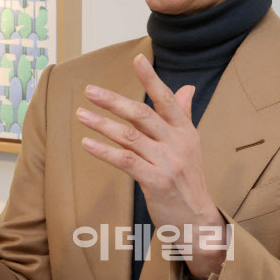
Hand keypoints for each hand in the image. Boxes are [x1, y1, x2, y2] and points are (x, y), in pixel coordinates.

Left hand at [77, 54, 226, 277]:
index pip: (167, 99)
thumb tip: (187, 87)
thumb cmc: (189, 180)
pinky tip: (88, 143)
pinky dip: (104, 151)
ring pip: (130, 136)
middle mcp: (178, 142)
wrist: (197, 221)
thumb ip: (185, 114)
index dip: (151, 79)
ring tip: (81, 115)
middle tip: (89, 91)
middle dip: (113, 101)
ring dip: (102, 124)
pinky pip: (126, 161)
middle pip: (142, 114)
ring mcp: (167, 162)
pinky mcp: (156, 182)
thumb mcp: (190, 144)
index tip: (137, 59)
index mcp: (185, 130)